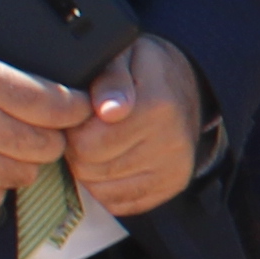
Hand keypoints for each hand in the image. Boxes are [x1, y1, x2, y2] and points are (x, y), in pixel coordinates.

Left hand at [62, 33, 205, 216]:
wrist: (186, 84)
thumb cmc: (143, 68)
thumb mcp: (124, 55)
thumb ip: (111, 78)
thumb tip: (109, 110)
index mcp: (157, 106)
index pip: (86, 143)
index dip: (73, 129)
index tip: (82, 114)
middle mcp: (171, 142)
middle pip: (90, 169)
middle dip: (80, 151)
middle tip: (89, 130)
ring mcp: (173, 169)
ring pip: (101, 190)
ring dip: (92, 170)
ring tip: (102, 144)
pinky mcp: (171, 187)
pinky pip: (119, 203)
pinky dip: (107, 186)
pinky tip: (114, 161)